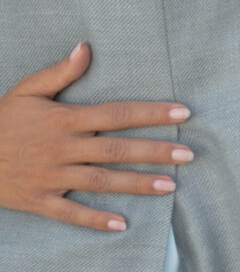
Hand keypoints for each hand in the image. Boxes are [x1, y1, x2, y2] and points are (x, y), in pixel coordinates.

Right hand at [0, 44, 192, 232]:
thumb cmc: (0, 119)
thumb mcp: (26, 90)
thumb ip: (60, 72)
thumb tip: (86, 47)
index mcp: (64, 119)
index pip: (118, 114)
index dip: (152, 113)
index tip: (183, 113)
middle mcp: (62, 148)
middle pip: (117, 149)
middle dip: (155, 151)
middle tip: (189, 154)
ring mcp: (51, 176)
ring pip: (101, 180)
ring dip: (136, 184)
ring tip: (170, 186)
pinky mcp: (37, 199)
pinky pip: (69, 213)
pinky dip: (94, 220)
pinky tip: (121, 224)